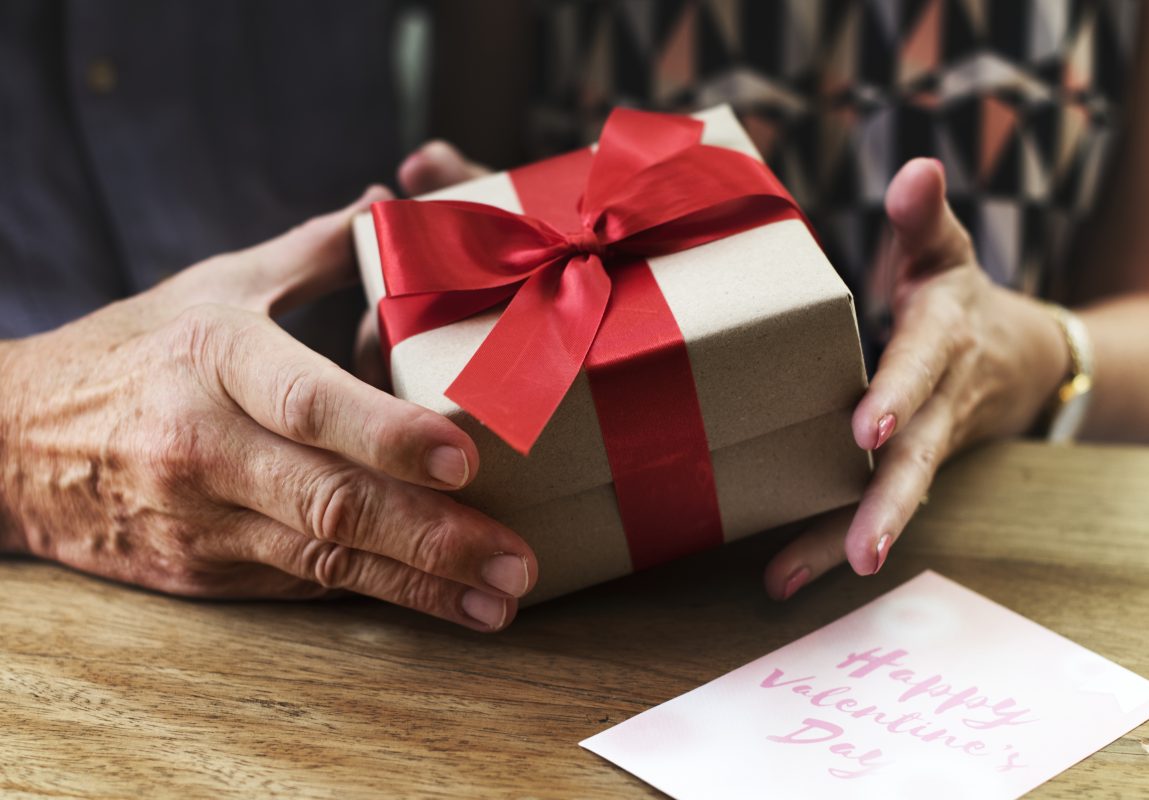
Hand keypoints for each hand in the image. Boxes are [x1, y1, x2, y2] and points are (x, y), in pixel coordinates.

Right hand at [0, 187, 536, 630]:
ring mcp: (201, 521)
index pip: (307, 403)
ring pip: (322, 562)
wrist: (11, 444)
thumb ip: (309, 252)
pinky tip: (436, 603)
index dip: (387, 435)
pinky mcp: (200, 573)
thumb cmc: (130, 353)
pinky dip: (370, 592)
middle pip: (329, 502)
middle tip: (516, 560)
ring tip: (498, 602)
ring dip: (419, 588)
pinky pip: (297, 585)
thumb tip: (390, 206)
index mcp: (215, 361)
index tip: (466, 459)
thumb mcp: (210, 286)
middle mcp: (205, 448)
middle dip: (432, 538)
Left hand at [764, 159, 1068, 598]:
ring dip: (845, 538)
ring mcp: (925, 441)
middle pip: (918, 455)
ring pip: (893, 495)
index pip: (922, 361)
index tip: (868, 425)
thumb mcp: (944, 249)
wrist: (1016, 355)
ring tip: (789, 578)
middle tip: (862, 548)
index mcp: (943, 335)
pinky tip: (782, 577)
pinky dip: (827, 542)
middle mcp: (938, 398)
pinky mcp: (905, 467)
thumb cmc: (954, 294)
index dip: (898, 390)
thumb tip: (917, 168)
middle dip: (888, 500)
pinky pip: (870, 506)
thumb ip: (924, 217)